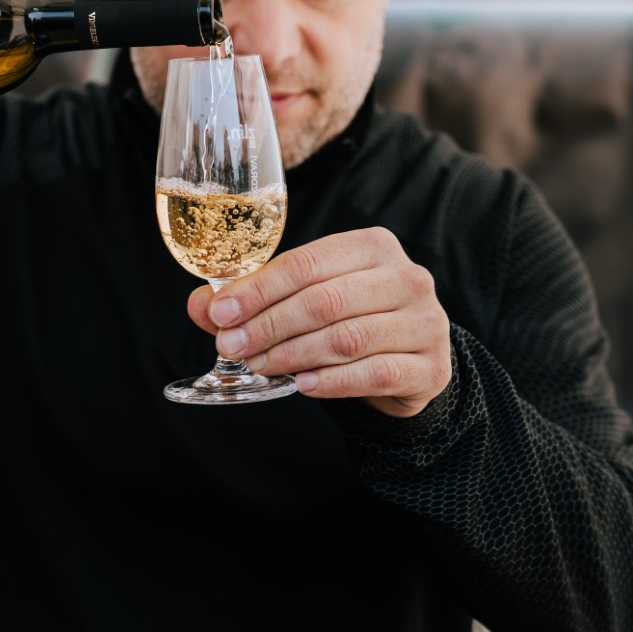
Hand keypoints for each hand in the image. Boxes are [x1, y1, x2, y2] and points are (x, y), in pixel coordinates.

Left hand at [186, 227, 451, 416]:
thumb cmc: (353, 319)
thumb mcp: (308, 298)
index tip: (221, 313)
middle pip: (325, 300)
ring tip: (260, 366)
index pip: (307, 263)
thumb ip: (257, 299)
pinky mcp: (430, 366)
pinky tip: (303, 385)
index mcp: (372, 246)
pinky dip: (332, 382)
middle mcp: (406, 278)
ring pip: (348, 338)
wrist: (410, 360)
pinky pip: (375, 373)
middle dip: (270, 325)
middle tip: (233, 347)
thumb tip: (202, 306)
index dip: (259, 289)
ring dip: (294, 355)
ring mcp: (425, 322)